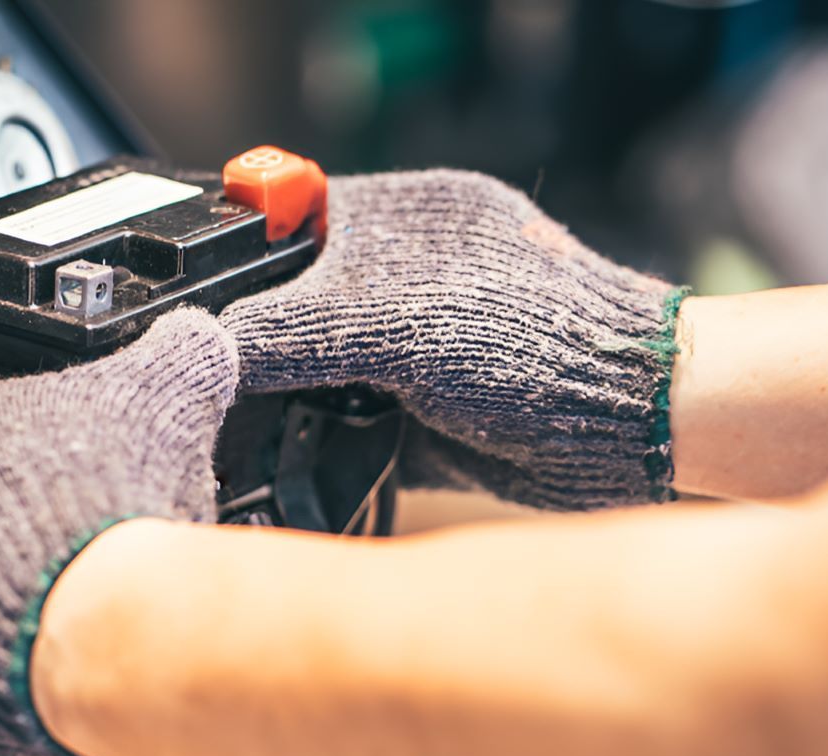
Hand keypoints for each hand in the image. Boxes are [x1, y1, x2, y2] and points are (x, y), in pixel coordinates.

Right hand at [221, 170, 687, 509]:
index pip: (290, 231)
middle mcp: (406, 284)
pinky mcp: (420, 423)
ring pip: (314, 377)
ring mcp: (414, 354)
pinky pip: (342, 434)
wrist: (628, 429)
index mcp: (406, 222)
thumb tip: (210, 349)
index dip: (242, 269)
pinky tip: (294, 462)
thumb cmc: (540, 343)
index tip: (199, 315)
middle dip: (259, 350)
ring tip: (247, 430)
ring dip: (285, 406)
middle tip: (216, 385)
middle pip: (295, 309)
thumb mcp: (395, 324)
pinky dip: (317, 451)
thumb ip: (294, 329)